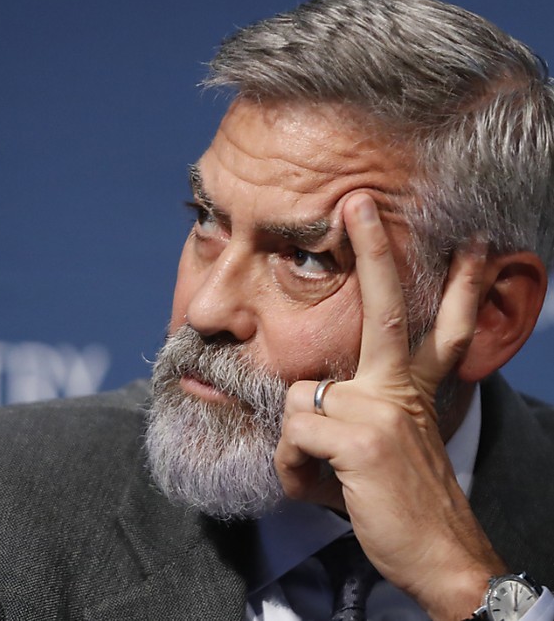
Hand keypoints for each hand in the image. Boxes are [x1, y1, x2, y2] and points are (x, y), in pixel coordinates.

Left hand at [274, 193, 505, 619]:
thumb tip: (310, 397)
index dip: (456, 287)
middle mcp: (401, 389)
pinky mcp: (360, 437)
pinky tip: (327, 492)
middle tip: (360, 203)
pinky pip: (293, 437)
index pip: (436, 328)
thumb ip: (355, 414)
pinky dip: (296, 472)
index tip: (469, 247)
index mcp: (413, 389)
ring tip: (329, 479)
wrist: (441, 558)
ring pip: (299, 400)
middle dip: (374, 250)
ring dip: (300, 449)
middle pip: (386, 309)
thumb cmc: (401, 504)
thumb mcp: (386, 448)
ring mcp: (382, 409)